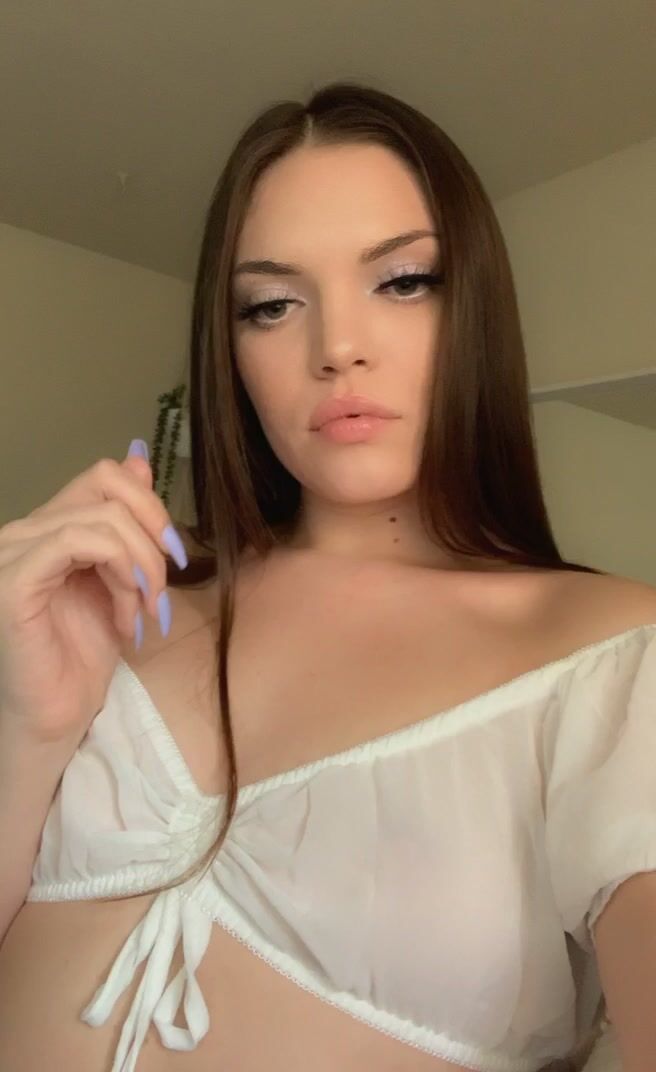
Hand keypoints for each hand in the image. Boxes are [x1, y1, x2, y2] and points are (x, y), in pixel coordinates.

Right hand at [0, 445, 186, 750]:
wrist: (56, 717)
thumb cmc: (83, 656)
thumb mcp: (120, 579)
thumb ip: (125, 523)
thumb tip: (138, 457)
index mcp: (46, 526)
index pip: (105, 475)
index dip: (152, 505)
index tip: (176, 555)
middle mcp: (22, 531)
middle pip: (107, 487)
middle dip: (154, 537)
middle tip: (163, 591)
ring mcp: (11, 553)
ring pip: (102, 518)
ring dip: (142, 568)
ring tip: (144, 614)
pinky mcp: (13, 582)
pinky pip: (79, 541)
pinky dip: (120, 574)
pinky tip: (126, 616)